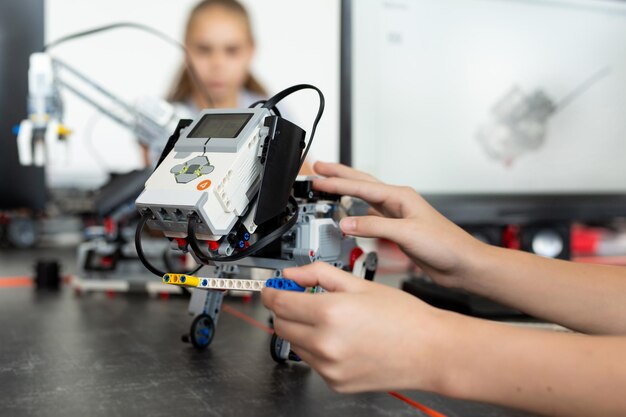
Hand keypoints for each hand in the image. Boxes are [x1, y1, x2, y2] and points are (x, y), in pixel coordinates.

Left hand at [262, 262, 448, 392]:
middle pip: (280, 325)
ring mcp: (329, 367)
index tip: (271, 288)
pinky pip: (311, 362)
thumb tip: (292, 274)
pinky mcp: (335, 382)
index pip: (279, 303)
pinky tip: (340, 338)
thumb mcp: (359, 283)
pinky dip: (316, 348)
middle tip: (299, 299)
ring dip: (300, 329)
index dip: (271, 293)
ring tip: (328, 319)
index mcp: (330, 313)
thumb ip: (318, 274)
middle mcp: (325, 343)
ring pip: (294, 344)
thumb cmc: (403, 317)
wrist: (430, 351)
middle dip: (284, 310)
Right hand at [312, 161, 485, 287]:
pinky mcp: (398, 230)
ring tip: (330, 184)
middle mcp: (398, 202)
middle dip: (339, 174)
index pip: (361, 187)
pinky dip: (357, 211)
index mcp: (400, 197)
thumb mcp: (406, 233)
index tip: (318, 180)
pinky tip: (352, 212)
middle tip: (319, 168)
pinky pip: (371, 215)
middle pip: (362, 183)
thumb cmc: (446, 246)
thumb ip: (374, 227)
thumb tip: (346, 223)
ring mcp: (398, 215)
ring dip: (346, 190)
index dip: (337, 183)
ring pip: (365, 197)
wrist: (463, 264)